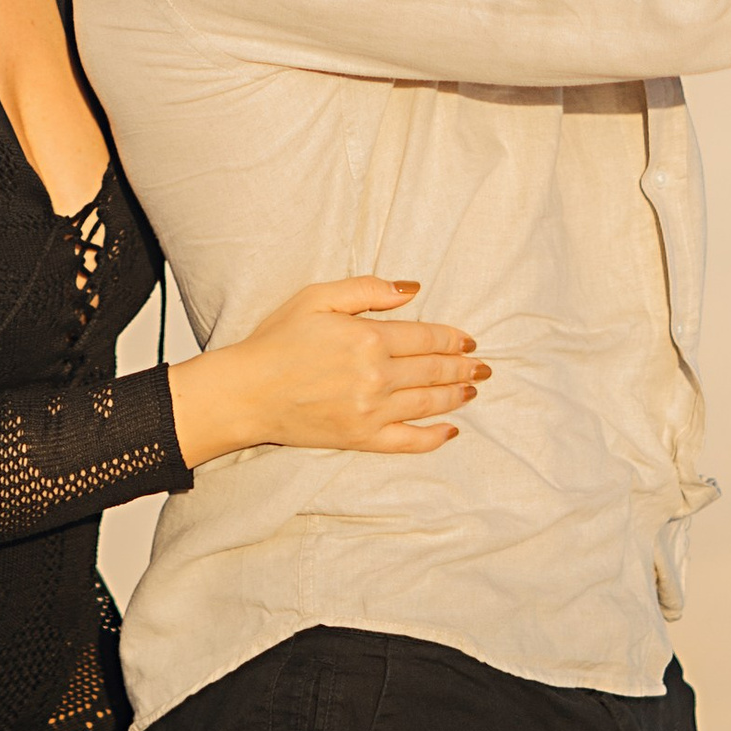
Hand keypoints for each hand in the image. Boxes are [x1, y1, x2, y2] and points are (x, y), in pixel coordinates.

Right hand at [169, 278, 490, 463]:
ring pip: (427, 404)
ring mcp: (370, 412)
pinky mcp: (360, 439)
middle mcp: (376, 377)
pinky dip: (433, 437)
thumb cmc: (278, 339)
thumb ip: (367, 289)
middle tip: (484, 366)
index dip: (452, 339)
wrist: (247, 392)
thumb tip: (412, 289)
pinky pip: (407, 441)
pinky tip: (450, 430)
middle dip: (463, 367)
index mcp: (368, 338)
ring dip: (455, 396)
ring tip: (473, 389)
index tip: (469, 340)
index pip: (425, 337)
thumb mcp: (317, 296)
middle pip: (432, 371)